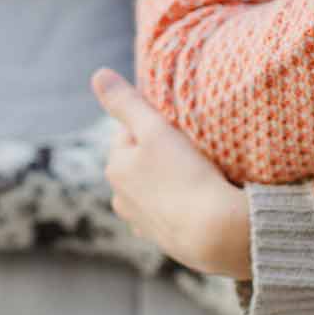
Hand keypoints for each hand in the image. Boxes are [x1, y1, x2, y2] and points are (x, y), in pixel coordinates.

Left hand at [90, 67, 252, 279]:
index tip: (181, 127)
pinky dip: (181, 206)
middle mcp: (121, 197)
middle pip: (143, 161)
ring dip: (172, 180)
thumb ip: (126, 101)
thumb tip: (98, 74)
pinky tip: (200, 202)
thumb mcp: (155, 128)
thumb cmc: (186, 175)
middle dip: (163, 154)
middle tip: (194, 151)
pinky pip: (171, 212)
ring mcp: (141, 222)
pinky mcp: (164, 240)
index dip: (157, 124)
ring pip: (156, 187)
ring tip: (201, 176)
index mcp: (115, 167)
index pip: (132, 131)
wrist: (215, 233)